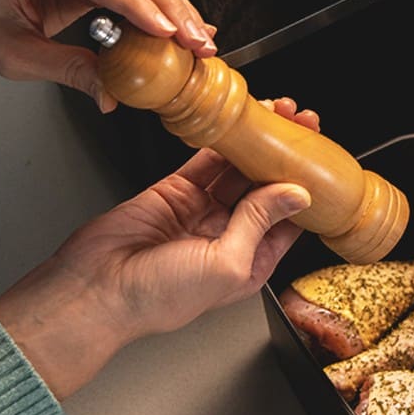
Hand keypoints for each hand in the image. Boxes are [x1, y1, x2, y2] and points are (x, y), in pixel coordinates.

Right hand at [0, 98, 317, 398]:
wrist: (93, 291)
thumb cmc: (154, 300)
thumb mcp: (225, 264)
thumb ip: (259, 224)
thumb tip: (297, 195)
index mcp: (251, 262)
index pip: (290, 218)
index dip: (306, 185)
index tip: (320, 156)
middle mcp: (230, 236)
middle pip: (267, 188)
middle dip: (286, 155)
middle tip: (301, 124)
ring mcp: (201, 212)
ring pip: (239, 169)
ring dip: (257, 143)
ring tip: (277, 114)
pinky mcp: (174, 193)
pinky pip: (206, 161)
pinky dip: (222, 141)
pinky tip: (239, 121)